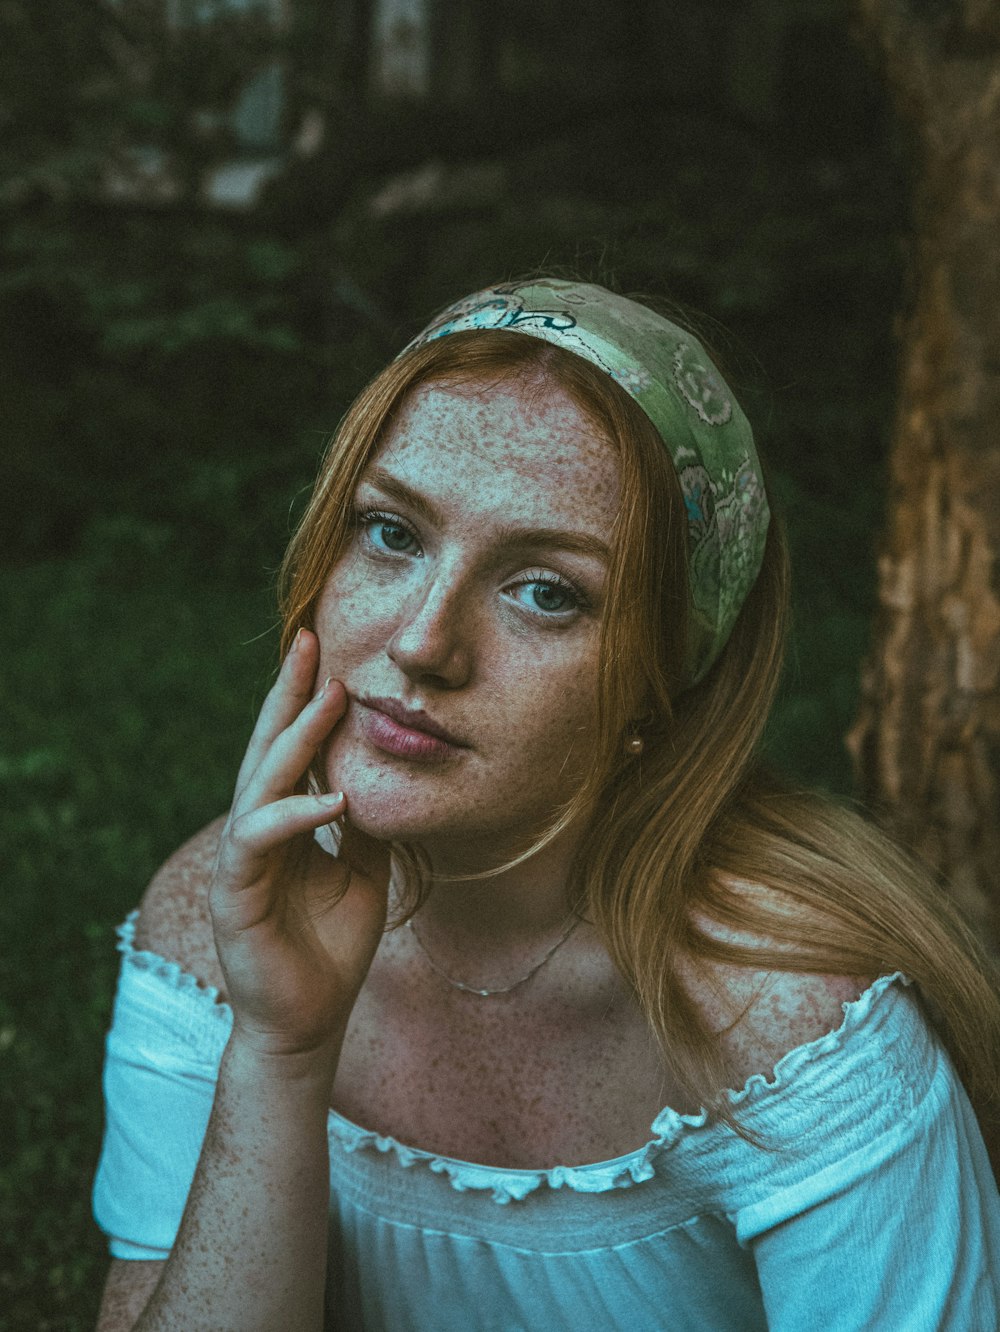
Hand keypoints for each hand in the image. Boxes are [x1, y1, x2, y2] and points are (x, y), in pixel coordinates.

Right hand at [209, 628, 389, 1068]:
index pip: (292, 750)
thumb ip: (363, 823)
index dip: (307, 703)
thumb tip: (381, 777)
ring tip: (328, 696)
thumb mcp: (362, 871)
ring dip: (293, 737)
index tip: (333, 656)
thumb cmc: (332, 947)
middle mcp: (257, 829)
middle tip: (310, 641)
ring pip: (260, 781)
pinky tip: (332, 796)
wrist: (310, 1020)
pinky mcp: (236, 891)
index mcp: (284, 821)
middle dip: (288, 694)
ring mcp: (242, 858)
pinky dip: (294, 813)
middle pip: (268, 748)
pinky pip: (260, 839)